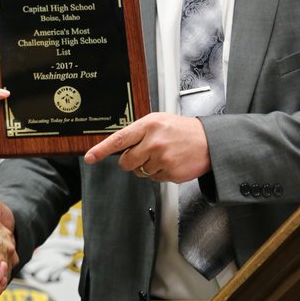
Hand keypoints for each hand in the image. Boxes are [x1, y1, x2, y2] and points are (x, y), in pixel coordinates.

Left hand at [84, 112, 210, 182]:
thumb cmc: (182, 130)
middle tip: (144, 154)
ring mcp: (162, 158)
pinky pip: (155, 179)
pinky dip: (160, 173)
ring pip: (140, 172)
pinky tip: (171, 162)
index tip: (90, 157)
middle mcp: (154, 142)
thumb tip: (119, 146)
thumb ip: (139, 132)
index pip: (119, 139)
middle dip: (130, 161)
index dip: (101, 150)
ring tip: (164, 155)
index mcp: (148, 125)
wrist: (210, 141)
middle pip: (126, 162)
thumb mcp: (159, 121)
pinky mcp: (171, 172)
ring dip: (148, 167)